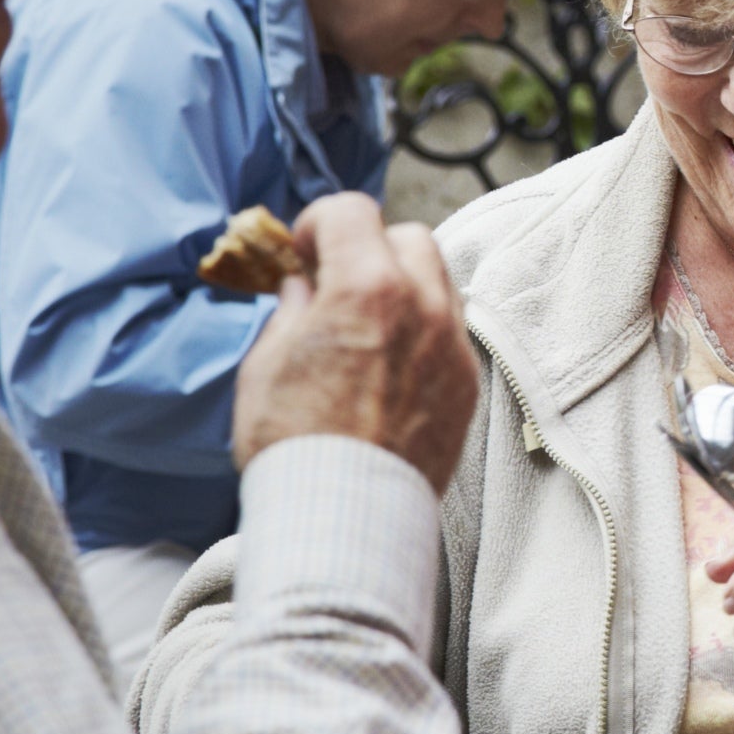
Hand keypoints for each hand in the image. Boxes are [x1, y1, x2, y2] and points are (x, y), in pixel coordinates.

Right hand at [232, 193, 477, 491]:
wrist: (342, 522)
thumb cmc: (292, 444)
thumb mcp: (266, 363)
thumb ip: (291, 310)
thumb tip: (304, 287)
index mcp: (367, 286)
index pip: (352, 211)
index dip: (318, 224)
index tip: (303, 252)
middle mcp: (424, 305)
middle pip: (408, 237)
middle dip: (370, 249)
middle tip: (337, 285)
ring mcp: (454, 345)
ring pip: (440, 281)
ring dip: (405, 286)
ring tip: (368, 325)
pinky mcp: (467, 384)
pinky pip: (452, 332)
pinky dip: (424, 330)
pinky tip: (391, 364)